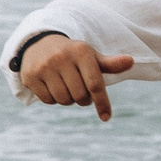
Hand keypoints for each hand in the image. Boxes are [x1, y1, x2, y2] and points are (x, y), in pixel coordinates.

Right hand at [18, 34, 135, 122]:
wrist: (38, 43)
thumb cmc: (72, 54)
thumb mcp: (90, 56)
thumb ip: (110, 64)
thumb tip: (131, 61)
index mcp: (81, 52)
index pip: (95, 84)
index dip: (102, 103)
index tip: (106, 117)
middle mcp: (61, 57)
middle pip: (80, 96)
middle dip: (83, 99)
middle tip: (81, 92)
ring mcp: (44, 66)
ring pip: (64, 100)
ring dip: (68, 100)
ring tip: (67, 88)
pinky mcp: (30, 76)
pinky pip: (48, 100)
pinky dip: (53, 99)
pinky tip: (52, 86)